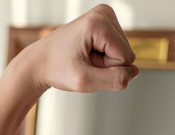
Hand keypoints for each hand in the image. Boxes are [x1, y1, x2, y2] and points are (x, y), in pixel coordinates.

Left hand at [20, 4, 138, 93]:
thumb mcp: (84, 81)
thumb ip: (113, 80)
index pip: (126, 58)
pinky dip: (102, 57)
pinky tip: (86, 53)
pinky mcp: (104, 22)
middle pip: (126, 53)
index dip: (107, 69)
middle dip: (106, 65)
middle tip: (83, 62)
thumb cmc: (56, 69)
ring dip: (103, 62)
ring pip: (123, 52)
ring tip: (83, 57)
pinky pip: (117, 49)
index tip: (85, 64)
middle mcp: (103, 13)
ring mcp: (104, 16)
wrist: (39, 62)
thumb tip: (135, 73)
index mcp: (98, 23)